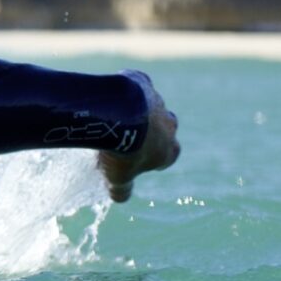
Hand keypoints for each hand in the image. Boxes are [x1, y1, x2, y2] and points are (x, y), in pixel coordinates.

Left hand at [98, 69, 180, 202]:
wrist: (118, 116)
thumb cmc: (121, 151)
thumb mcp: (119, 177)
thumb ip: (121, 189)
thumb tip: (119, 198)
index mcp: (169, 150)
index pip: (169, 155)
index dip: (154, 157)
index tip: (138, 157)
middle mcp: (169, 125)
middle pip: (164, 128)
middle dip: (149, 131)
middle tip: (125, 134)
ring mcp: (157, 103)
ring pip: (150, 105)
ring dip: (137, 109)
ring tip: (113, 114)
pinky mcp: (143, 83)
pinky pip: (138, 83)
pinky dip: (129, 86)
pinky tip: (112, 91)